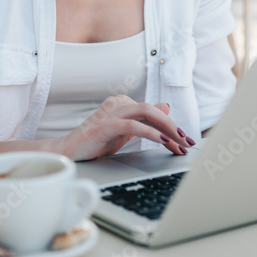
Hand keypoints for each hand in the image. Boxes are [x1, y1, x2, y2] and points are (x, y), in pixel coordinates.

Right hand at [53, 96, 194, 160]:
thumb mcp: (125, 131)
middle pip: (152, 109)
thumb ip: (144, 119)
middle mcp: (117, 103)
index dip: (171, 126)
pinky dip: (151, 132)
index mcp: (122, 103)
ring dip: (167, 129)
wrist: (68, 153)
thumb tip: (166, 107)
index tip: (184, 142)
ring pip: (146, 112)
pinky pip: (133, 126)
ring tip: (180, 144)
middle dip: (173, 126)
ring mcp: (110, 113)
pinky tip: (163, 141)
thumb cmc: (95, 143)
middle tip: (188, 142)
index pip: (153, 112)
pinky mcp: (104, 126)